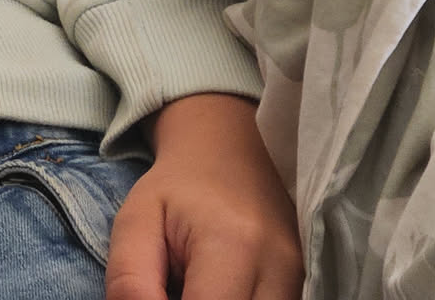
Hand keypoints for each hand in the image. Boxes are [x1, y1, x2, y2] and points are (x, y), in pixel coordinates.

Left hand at [106, 94, 301, 299]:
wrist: (225, 149)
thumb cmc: (175, 189)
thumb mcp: (135, 222)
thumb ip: (130, 279)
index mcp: (232, 244)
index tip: (160, 294)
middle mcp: (278, 265)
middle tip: (177, 286)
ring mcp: (298, 275)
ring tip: (196, 285)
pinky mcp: (304, 281)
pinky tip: (219, 290)